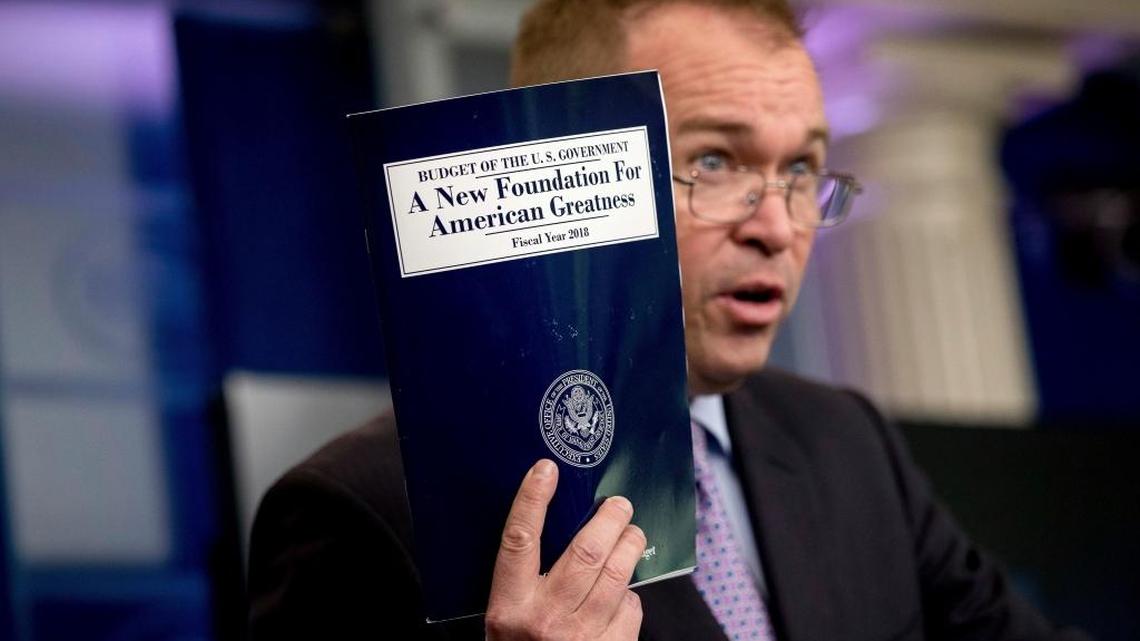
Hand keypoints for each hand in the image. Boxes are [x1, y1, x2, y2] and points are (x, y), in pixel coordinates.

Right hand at [485, 459, 645, 639]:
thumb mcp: (505, 623)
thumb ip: (522, 584)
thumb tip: (551, 530)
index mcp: (509, 610)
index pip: (519, 541)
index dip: (532, 500)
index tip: (545, 470)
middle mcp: (546, 621)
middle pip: (585, 551)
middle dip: (608, 519)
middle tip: (618, 503)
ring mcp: (583, 638)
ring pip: (616, 573)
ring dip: (631, 545)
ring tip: (633, 532)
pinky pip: (630, 607)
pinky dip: (629, 594)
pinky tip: (622, 591)